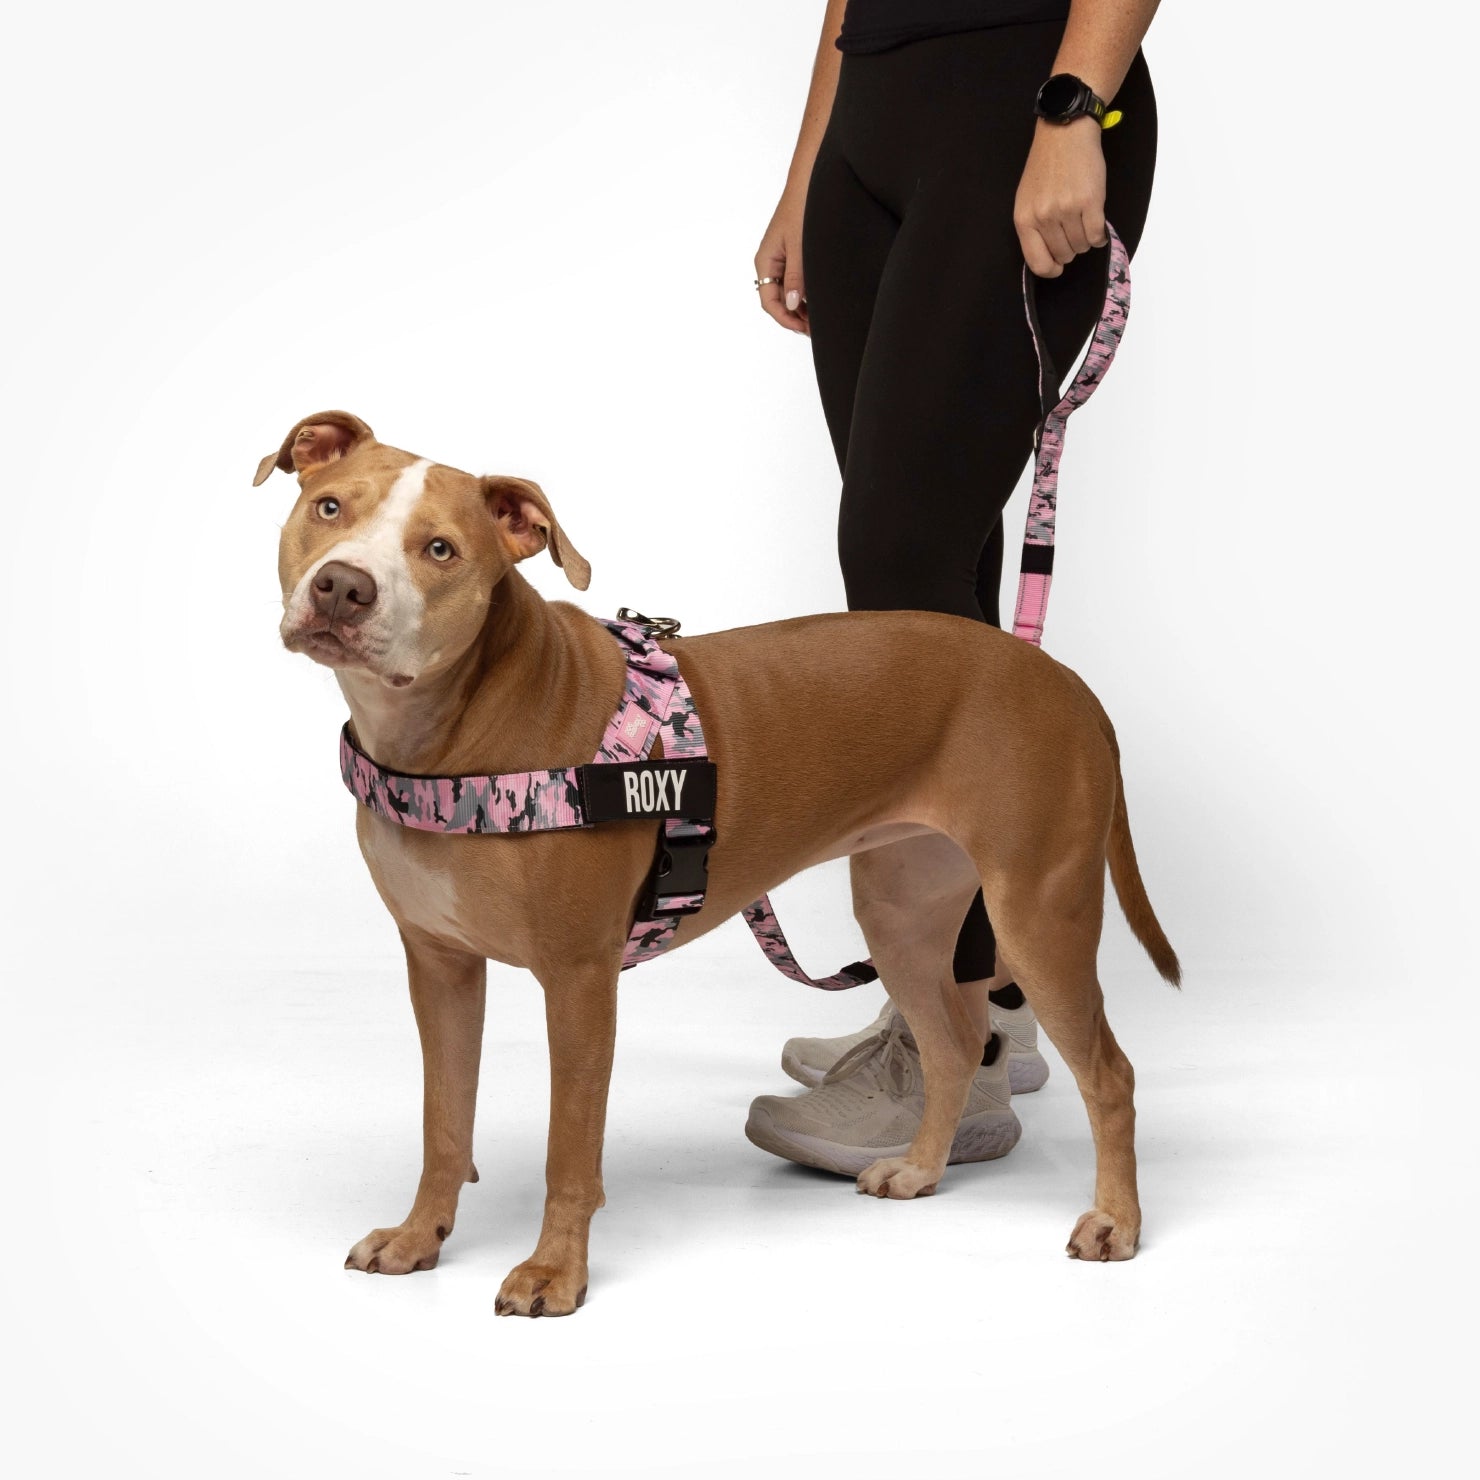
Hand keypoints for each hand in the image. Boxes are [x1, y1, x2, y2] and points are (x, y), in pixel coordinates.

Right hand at [754, 189, 808, 334]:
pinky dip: (806, 294)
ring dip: (802, 308)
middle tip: (816, 329)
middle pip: (778, 301)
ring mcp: (782, 260)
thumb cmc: (801, 208)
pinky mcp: (794, 255)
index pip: (769, 302)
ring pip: (788, 293)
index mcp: (765, 262)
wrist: (809, 181)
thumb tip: (793, 304)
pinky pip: (796, 281)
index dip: (785, 319)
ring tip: (820, 318)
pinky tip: (819, 301)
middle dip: (795, 317)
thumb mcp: (799, 246)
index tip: (804, 329)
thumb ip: (796, 276)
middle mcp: (770, 264)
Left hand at [1013, 117, 1108, 277]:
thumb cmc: (1046, 167)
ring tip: (1083, 223)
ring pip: (1081, 247)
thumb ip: (1033, 228)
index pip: (1037, 263)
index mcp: (1024, 219)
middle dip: (1070, 249)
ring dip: (1085, 240)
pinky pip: (1096, 235)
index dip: (1050, 270)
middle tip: (1072, 232)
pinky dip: (1099, 236)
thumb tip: (1047, 258)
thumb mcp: (1027, 200)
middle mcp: (1044, 217)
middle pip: (1063, 255)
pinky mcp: (1090, 201)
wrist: (1065, 133)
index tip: (1057, 266)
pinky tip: (1096, 226)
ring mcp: (1067, 209)